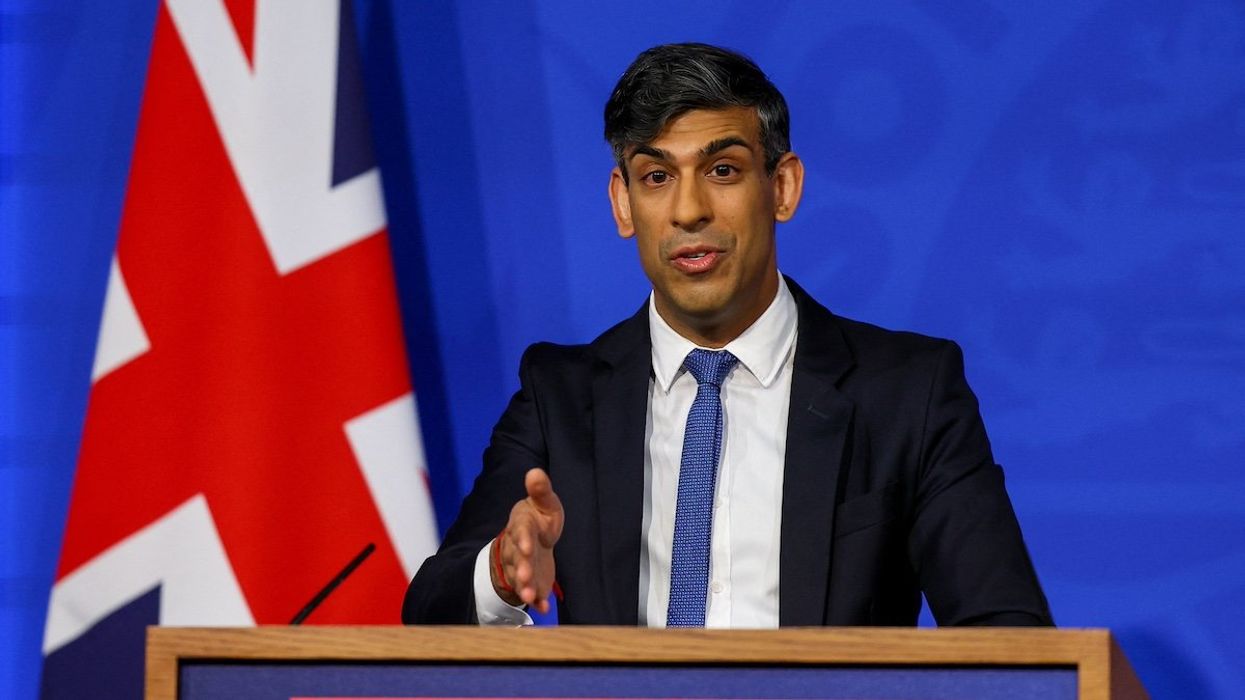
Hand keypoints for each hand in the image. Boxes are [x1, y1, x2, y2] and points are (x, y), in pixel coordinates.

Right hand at [491, 468, 563, 612]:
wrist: (532, 541)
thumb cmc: (539, 519)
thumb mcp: (543, 503)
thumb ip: (541, 491)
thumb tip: (535, 471)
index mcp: (522, 526)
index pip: (521, 531)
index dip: (523, 539)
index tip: (528, 546)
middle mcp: (518, 548)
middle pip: (517, 558)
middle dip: (521, 567)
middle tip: (525, 576)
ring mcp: (523, 567)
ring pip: (520, 578)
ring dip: (524, 587)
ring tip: (529, 596)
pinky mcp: (532, 582)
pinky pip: (532, 593)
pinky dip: (537, 602)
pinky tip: (544, 609)